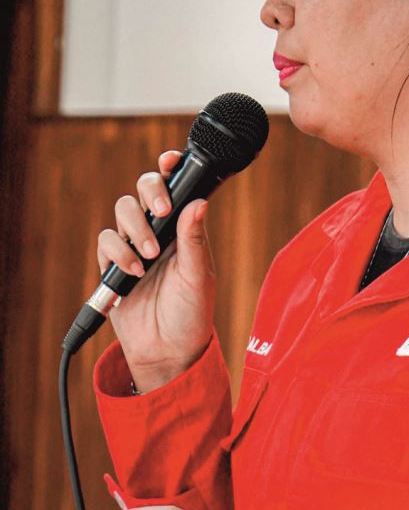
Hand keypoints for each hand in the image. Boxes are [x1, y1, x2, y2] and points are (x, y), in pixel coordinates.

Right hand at [96, 151, 215, 390]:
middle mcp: (159, 232)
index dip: (171, 168)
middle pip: (144, 190)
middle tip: (161, 211)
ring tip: (149, 257)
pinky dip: (117, 252)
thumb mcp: (200, 277)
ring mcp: (135, 246)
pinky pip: (105, 241)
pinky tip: (134, 272)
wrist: (168, 351)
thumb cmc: (192, 314)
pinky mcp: (114, 264)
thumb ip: (196, 241)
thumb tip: (200, 203)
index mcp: (185, 229)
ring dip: (134, 228)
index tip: (171, 159)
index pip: (177, 188)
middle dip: (150, 192)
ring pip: (122, 211)